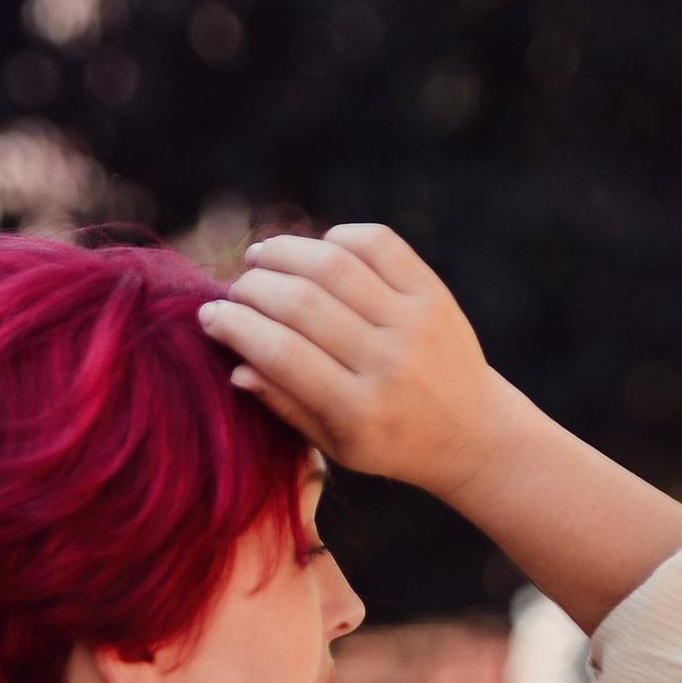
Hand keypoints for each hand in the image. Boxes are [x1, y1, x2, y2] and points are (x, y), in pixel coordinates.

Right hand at [199, 225, 524, 503]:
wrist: (472, 434)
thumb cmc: (390, 443)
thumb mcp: (335, 445)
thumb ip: (286, 405)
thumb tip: (235, 363)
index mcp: (358, 410)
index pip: (281, 353)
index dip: (236, 326)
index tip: (209, 315)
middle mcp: (388, 364)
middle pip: (301, 303)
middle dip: (254, 288)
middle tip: (235, 289)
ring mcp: (414, 324)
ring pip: (334, 265)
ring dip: (286, 252)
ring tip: (261, 258)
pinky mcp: (434, 294)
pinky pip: (378, 244)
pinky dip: (339, 237)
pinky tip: (317, 248)